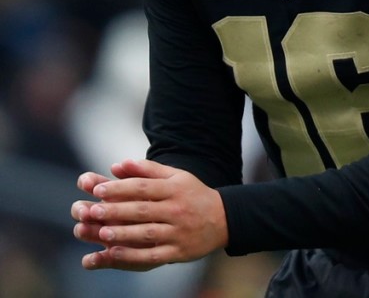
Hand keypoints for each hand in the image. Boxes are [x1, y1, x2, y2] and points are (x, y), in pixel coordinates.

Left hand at [71, 158, 227, 270]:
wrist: (224, 219)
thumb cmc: (193, 195)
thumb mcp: (177, 177)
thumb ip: (147, 170)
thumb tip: (117, 165)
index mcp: (175, 189)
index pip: (144, 187)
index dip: (120, 188)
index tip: (98, 189)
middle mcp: (177, 210)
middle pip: (143, 210)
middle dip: (116, 210)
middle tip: (92, 211)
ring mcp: (179, 232)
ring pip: (147, 233)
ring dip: (123, 233)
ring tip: (102, 232)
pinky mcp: (179, 251)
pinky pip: (153, 254)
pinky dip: (133, 255)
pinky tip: (115, 252)